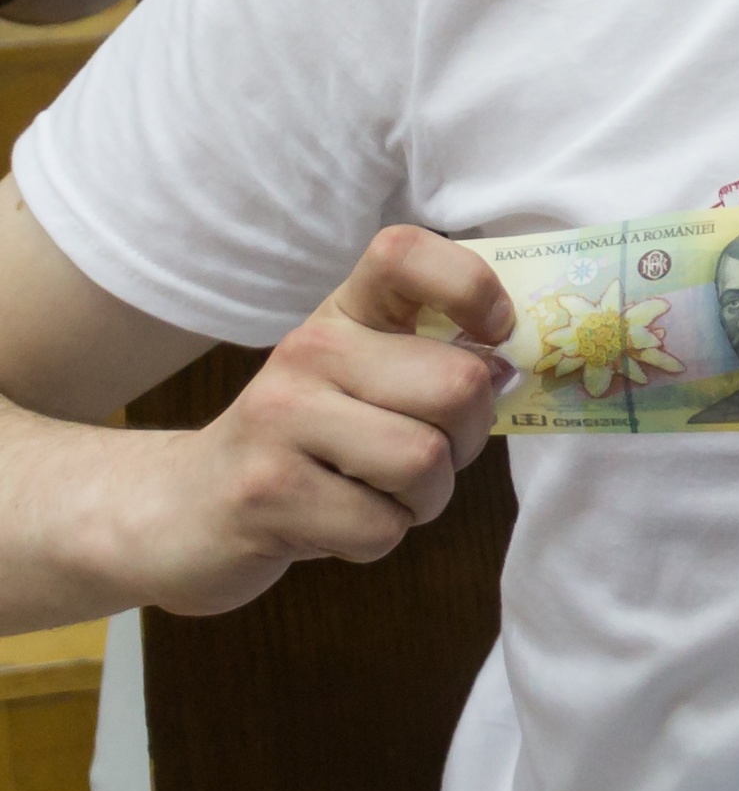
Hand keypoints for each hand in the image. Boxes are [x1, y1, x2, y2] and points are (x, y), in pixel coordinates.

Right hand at [129, 227, 510, 617]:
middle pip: (456, 384)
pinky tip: (336, 524)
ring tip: (381, 495)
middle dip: (467, 438)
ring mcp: (279, 419)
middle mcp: (308, 351)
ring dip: (425, 498)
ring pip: (424, 461)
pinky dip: (380, 538)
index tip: (492, 335)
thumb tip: (508, 369)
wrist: (177, 512)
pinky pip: (381, 526)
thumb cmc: (303, 445)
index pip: (406, 252)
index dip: (472, 288)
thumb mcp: (360, 380)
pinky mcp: (264, 493)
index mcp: (343, 312)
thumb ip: (432, 362)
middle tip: (430, 455)